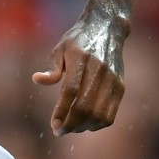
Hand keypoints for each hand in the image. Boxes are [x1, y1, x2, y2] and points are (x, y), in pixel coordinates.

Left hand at [32, 12, 125, 135]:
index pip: (71, 91)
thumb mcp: (60, 47)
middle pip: (86, 106)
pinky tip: (85, 124)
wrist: (106, 28)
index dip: (62, 111)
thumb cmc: (78, 40)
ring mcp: (112, 80)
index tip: (54, 124)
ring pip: (100, 114)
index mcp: (81, 59)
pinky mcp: (120, 87)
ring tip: (71, 127)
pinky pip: (110, 114)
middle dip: (71, 124)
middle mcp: (99, 70)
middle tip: (59, 131)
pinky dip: (97, 124)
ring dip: (83, 126)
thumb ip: (52, 67)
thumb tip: (37, 80)